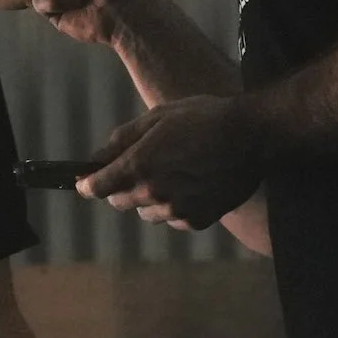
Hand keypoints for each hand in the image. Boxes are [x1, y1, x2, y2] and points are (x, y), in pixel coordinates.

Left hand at [76, 94, 263, 228]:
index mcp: (139, 165)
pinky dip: (174, 208)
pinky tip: (189, 188)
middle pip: (120, 202)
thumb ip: (123, 139)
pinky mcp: (198, 220)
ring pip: (147, 213)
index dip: (88, 184)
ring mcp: (177, 210)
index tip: (85, 182)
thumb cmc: (203, 118)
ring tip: (170, 175)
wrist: (251, 135)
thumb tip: (96, 158)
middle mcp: (154, 193)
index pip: (98, 187)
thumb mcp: (157, 117)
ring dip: (149, 199)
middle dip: (121, 187)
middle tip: (138, 168)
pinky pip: (174, 220)